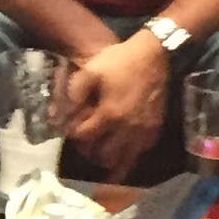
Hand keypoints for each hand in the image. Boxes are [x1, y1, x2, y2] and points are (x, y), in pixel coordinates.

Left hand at [64, 31, 169, 179]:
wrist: (153, 55)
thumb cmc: (120, 61)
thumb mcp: (90, 70)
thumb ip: (74, 93)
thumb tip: (63, 114)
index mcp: (109, 114)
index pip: (84, 137)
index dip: (73, 135)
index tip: (69, 130)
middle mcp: (127, 129)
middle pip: (103, 155)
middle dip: (89, 152)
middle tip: (84, 144)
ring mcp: (143, 131)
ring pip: (124, 161)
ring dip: (109, 162)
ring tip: (100, 159)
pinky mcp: (154, 129)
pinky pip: (140, 153)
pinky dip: (129, 157)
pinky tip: (121, 154)